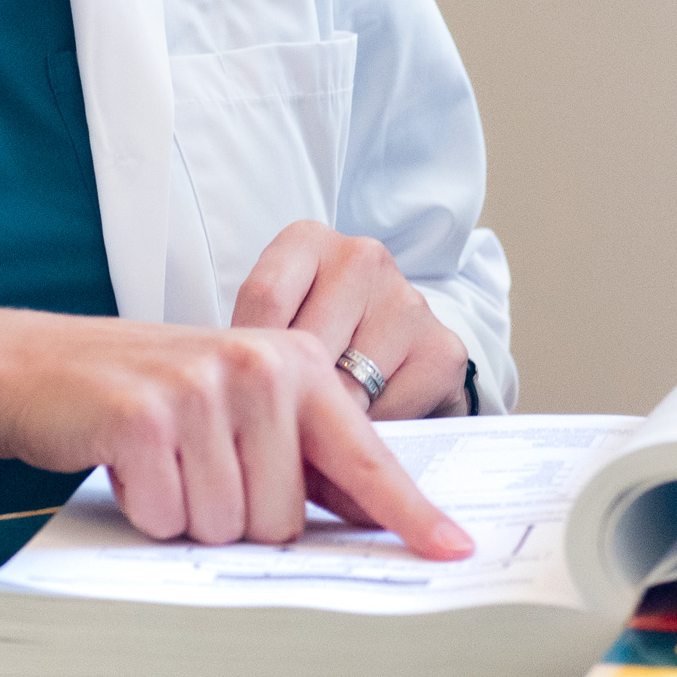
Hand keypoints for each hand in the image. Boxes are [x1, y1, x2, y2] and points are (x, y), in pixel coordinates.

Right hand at [0, 311, 471, 558]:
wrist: (40, 366)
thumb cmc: (151, 394)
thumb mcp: (240, 404)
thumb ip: (307, 452)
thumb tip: (376, 514)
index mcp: (297, 365)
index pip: (366, 457)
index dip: (408, 513)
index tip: (453, 549)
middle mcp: (259, 368)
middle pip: (283, 520)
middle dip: (235, 520)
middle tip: (196, 468)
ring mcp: (200, 388)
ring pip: (225, 526)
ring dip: (187, 514)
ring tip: (163, 462)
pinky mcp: (142, 417)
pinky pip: (167, 517)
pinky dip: (144, 510)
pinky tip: (129, 464)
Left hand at [231, 221, 471, 420]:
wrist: (394, 363)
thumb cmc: (319, 346)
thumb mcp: (271, 332)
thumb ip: (250, 350)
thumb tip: (233, 400)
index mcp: (308, 241)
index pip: (265, 298)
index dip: (250, 361)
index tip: (247, 392)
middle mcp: (363, 258)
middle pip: (306, 345)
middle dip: (290, 399)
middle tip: (283, 426)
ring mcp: (408, 301)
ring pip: (345, 386)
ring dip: (330, 420)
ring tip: (323, 425)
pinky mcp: (443, 351)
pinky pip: (388, 414)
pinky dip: (370, 435)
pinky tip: (364, 425)